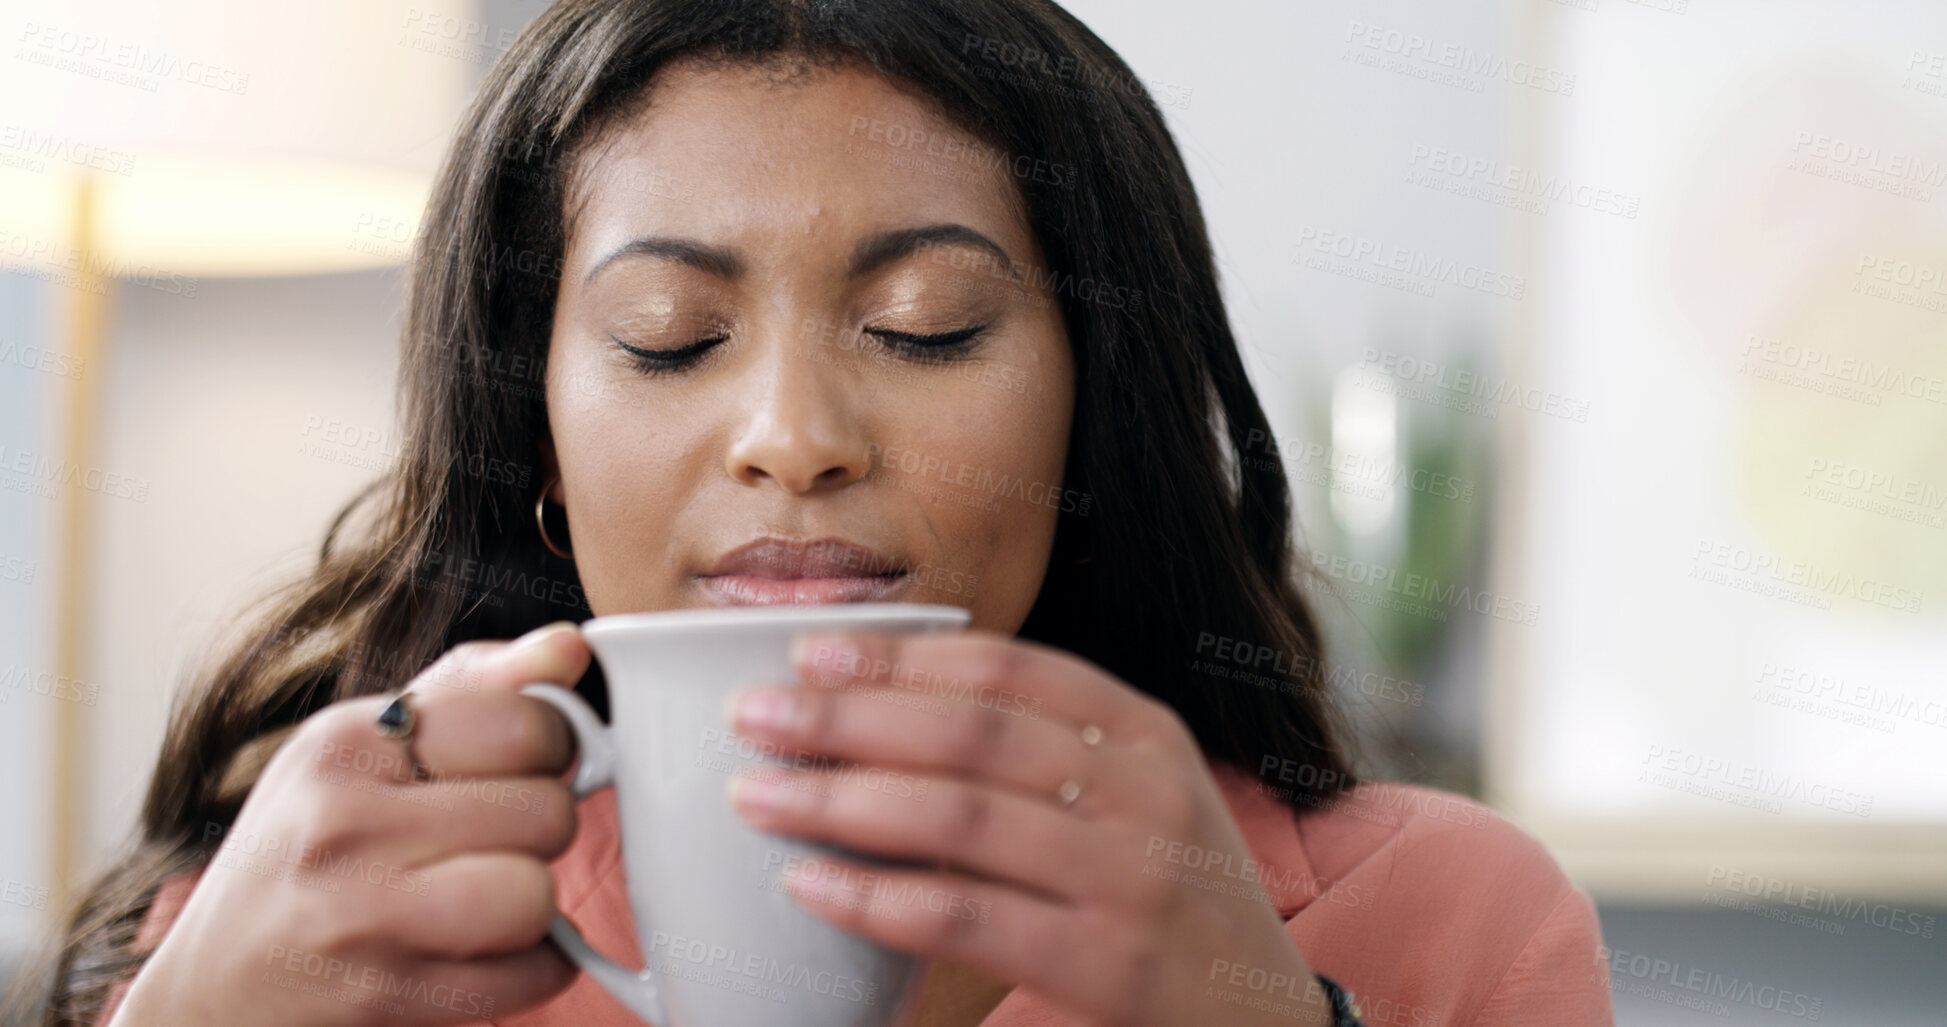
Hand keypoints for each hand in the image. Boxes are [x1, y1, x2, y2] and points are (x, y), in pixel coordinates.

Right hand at [114, 622, 591, 1026]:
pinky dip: (528, 969)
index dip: (547, 749)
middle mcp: (344, 824)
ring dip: (534, 906)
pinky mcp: (385, 998)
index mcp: (345, 742)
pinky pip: (533, 974)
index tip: (514, 770)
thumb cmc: (306, 855)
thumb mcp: (361, 749)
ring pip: (539, 894)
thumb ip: (472, 688)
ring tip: (484, 899)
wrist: (213, 993)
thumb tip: (567, 647)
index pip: (525, 722)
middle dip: (539, 831)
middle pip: (546, 811)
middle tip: (486, 843)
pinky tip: (474, 954)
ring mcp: (360, 918)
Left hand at [722, 629, 1337, 1026]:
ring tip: (758, 795)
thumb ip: (1042, 756)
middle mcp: (1146, 791)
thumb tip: (882, 713)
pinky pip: (969, 918)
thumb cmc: (1169, 900)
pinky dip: (878, 899)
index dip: (900, 656)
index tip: (809, 655)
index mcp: (1145, 732)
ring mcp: (1134, 877)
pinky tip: (812, 887)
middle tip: (753, 717)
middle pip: (971, 733)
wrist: (1266, 1023)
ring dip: (841, 801)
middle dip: (848, 718)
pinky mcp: (1113, 965)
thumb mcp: (1135, 802)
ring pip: (960, 817)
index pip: (1008, 668)